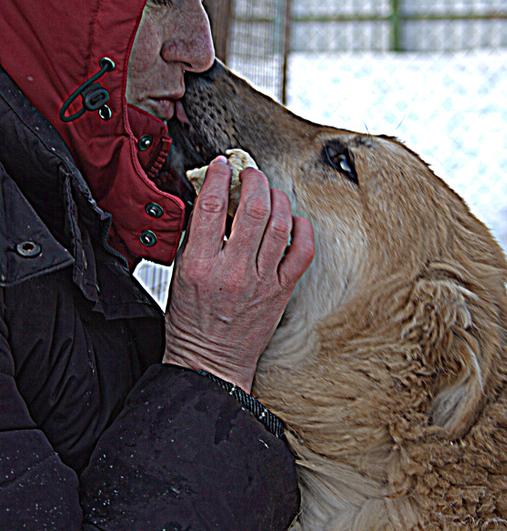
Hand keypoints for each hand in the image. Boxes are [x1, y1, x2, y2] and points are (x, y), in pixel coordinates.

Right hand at [164, 156, 314, 391]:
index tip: (222, 166)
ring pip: (280, 225)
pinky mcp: (282, 291)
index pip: (214, 206)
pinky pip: (303, 252)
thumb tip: (209, 201)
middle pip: (254, 209)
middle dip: (254, 180)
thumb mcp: (179, 274)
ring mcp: (262, 281)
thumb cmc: (191, 323)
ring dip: (277, 199)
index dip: (220, 177)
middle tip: (250, 172)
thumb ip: (194, 238)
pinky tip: (292, 220)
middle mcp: (234, 271)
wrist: (210, 364)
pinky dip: (301, 229)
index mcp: (201, 264)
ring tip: (270, 191)